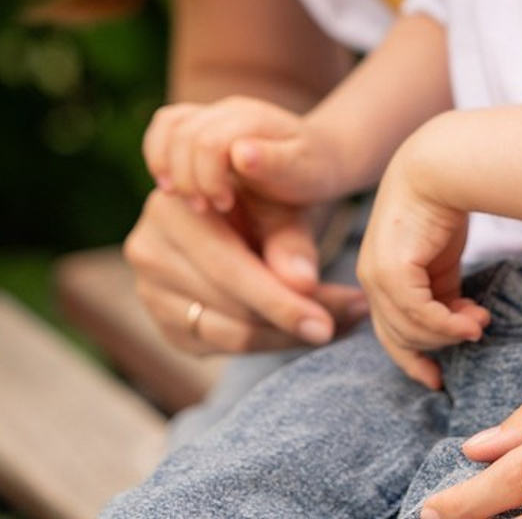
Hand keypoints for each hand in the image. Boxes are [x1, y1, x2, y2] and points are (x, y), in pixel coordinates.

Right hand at [124, 187, 366, 354]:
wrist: (246, 200)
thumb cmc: (267, 194)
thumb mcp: (282, 204)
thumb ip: (289, 240)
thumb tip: (303, 285)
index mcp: (170, 208)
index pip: (228, 269)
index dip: (281, 299)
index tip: (335, 316)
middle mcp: (147, 250)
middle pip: (231, 306)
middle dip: (296, 317)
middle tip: (355, 315)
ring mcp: (150, 291)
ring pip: (231, 333)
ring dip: (291, 333)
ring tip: (345, 319)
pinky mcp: (168, 322)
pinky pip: (225, 345)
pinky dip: (273, 340)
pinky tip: (311, 325)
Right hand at [143, 95, 343, 214]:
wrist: (320, 155)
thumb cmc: (312, 172)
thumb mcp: (303, 176)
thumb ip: (274, 164)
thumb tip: (240, 154)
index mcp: (256, 120)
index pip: (210, 142)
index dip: (208, 180)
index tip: (225, 206)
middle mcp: (233, 108)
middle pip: (184, 134)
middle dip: (189, 178)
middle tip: (209, 209)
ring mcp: (216, 112)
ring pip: (169, 124)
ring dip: (168, 166)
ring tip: (189, 199)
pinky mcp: (203, 122)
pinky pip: (166, 125)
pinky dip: (159, 153)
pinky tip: (172, 186)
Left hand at [357, 139, 489, 387]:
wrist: (441, 166)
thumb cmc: (443, 202)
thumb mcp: (441, 256)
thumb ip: (443, 289)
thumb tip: (460, 322)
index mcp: (378, 274)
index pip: (389, 330)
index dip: (413, 357)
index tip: (437, 377)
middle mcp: (371, 278)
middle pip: (400, 336)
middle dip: (437, 346)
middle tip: (474, 337)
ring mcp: (376, 275)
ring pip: (411, 330)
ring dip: (449, 334)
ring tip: (481, 323)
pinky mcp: (391, 270)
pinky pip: (420, 314)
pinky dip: (447, 324)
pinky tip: (474, 319)